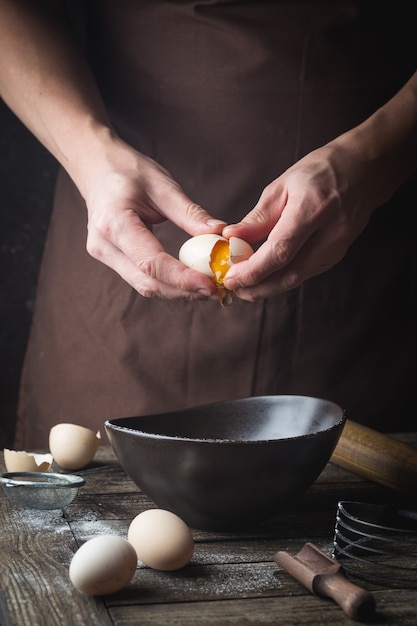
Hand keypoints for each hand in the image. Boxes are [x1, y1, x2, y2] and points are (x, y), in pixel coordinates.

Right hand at [78, 134, 225, 298]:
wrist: (96, 167)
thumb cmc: (128, 170)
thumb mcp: (163, 186)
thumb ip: (190, 214)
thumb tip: (220, 235)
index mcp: (114, 223)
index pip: (151, 263)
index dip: (182, 279)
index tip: (210, 285)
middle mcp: (104, 246)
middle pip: (147, 283)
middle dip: (183, 291)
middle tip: (215, 290)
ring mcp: (105, 255)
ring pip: (144, 286)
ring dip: (177, 291)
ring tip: (206, 288)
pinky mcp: (111, 259)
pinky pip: (141, 278)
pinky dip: (167, 283)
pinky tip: (189, 280)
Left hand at [222, 144, 375, 300]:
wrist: (363, 172)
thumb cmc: (320, 172)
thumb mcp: (283, 185)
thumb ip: (259, 217)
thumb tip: (232, 237)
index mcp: (314, 209)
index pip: (281, 250)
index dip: (254, 270)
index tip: (232, 277)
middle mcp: (330, 233)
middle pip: (289, 273)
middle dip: (258, 287)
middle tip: (233, 288)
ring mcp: (336, 248)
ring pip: (297, 278)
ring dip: (268, 287)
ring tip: (243, 287)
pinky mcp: (336, 256)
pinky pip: (304, 273)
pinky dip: (281, 279)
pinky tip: (264, 278)